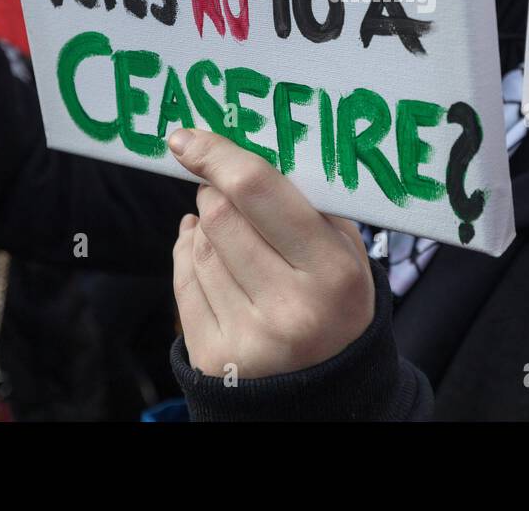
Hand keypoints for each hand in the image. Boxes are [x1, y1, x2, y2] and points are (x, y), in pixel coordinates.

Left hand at [168, 128, 374, 379]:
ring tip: (227, 228)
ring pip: (199, 248)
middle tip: (223, 187)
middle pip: (220, 217)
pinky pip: (183, 284)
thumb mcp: (345, 251)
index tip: (188, 138)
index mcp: (332, 272)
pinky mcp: (215, 358)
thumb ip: (307, 204)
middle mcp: (290, 307)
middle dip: (214, 190)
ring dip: (204, 226)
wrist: (327, 389)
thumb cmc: (337, 301)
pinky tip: (203, 249)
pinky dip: (188, 255)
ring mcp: (249, 338)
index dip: (218, 156)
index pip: (259, 192)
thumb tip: (240, 154)